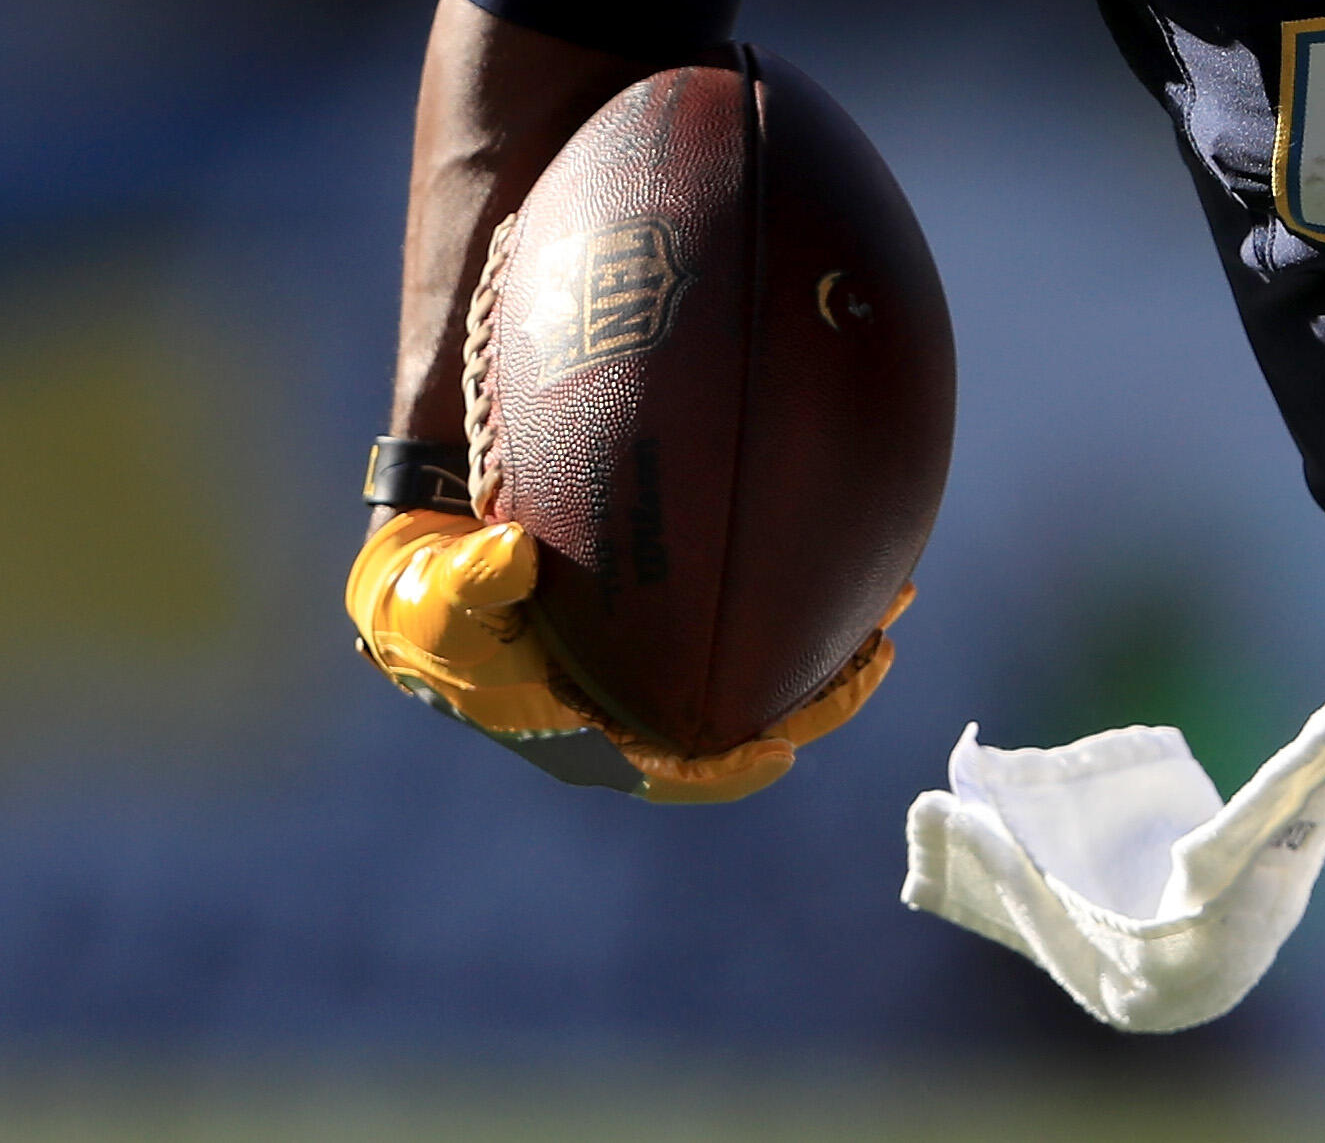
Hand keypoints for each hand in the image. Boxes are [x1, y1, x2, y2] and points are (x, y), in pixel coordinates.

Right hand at [344, 508, 908, 804]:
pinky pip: (749, 630)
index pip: (673, 769)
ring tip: (891, 600)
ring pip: (762, 677)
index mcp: (585, 734)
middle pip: (745, 725)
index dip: (728, 770)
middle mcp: (636, 715)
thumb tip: (511, 555)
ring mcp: (660, 674)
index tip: (783, 751)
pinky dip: (798, 606)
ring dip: (827, 649)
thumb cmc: (434, 602)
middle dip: (816, 698)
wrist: (433, 576)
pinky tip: (844, 558)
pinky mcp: (673, 632)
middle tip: (881, 652)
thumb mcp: (439, 597)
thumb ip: (474, 582)